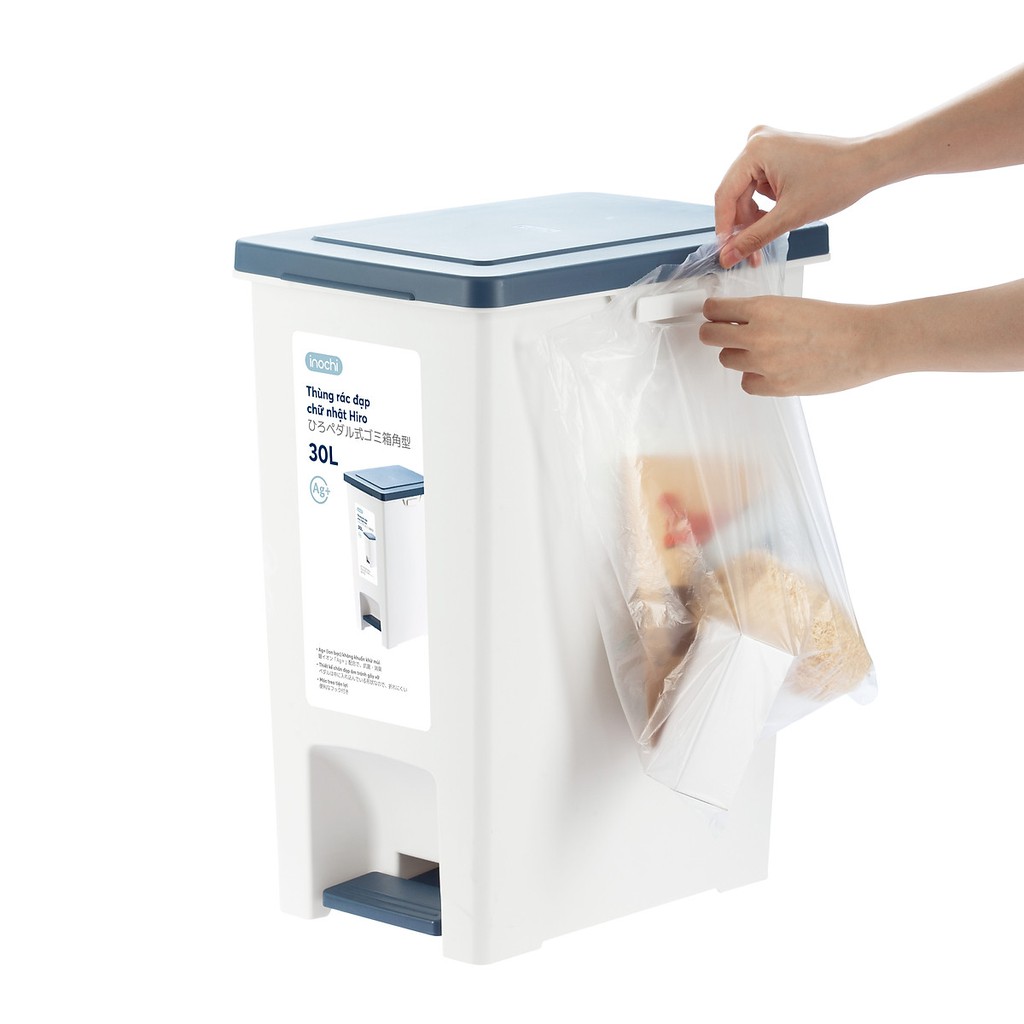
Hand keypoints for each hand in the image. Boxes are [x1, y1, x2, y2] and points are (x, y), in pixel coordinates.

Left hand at [700, 295, 883, 395]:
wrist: (866, 343)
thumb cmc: (836, 321)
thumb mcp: (791, 305)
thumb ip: (760, 314)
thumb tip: (734, 322)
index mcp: (763, 308)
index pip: (714, 309)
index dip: (713, 312)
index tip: (715, 315)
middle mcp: (758, 335)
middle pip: (710, 336)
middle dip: (716, 333)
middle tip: (725, 334)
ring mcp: (765, 363)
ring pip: (728, 360)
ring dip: (740, 355)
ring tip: (764, 351)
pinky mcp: (776, 387)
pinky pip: (747, 384)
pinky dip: (755, 377)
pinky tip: (773, 369)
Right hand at [715, 127, 878, 268]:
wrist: (868, 165)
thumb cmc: (838, 179)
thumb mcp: (789, 216)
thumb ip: (753, 238)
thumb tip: (728, 255)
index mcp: (755, 149)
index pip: (725, 195)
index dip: (724, 228)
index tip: (725, 252)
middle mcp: (757, 142)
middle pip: (735, 195)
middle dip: (742, 226)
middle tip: (747, 254)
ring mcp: (767, 146)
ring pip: (747, 193)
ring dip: (754, 219)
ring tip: (765, 240)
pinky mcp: (777, 153)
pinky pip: (758, 186)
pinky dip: (765, 206)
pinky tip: (776, 219)